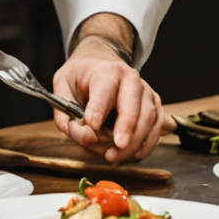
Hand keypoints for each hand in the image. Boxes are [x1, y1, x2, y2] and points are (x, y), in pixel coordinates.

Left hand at [50, 31, 166, 163]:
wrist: (100, 61)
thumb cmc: (80, 75)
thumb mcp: (62, 87)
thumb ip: (66, 114)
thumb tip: (86, 137)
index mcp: (107, 71)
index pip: (105, 92)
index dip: (98, 110)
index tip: (92, 127)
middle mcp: (131, 79)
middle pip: (134, 107)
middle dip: (126, 130)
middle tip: (115, 149)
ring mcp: (146, 92)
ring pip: (149, 120)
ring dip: (134, 144)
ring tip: (114, 157)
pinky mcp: (154, 105)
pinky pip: (156, 128)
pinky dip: (146, 145)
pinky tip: (132, 155)